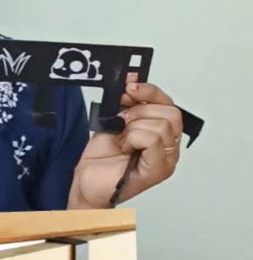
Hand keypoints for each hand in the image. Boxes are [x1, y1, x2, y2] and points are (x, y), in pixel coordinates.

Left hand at [69, 78, 182, 208]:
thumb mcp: (114, 119)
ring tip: (122, 138)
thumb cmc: (102, 158)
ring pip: (162, 125)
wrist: (88, 182)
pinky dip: (134, 138)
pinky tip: (124, 147)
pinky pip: (154, 140)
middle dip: (140, 110)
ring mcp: (167, 160)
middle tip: (122, 120)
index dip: (149, 91)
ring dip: (134, 127)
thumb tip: (133, 78)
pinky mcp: (159, 170)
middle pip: (171, 112)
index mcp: (163, 132)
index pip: (169, 103)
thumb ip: (127, 100)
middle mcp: (169, 146)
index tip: (128, 88)